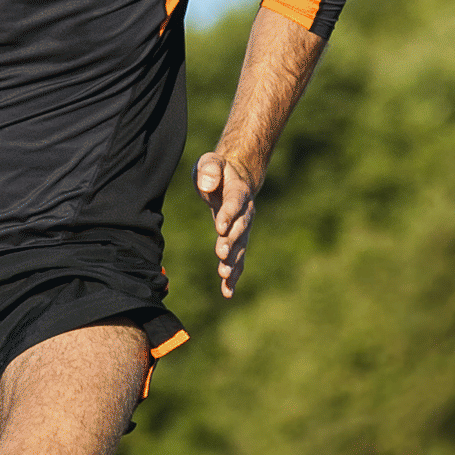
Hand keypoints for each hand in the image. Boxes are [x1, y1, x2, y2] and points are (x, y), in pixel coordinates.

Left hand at [196, 149, 259, 298]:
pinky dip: (233, 276)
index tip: (220, 226)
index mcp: (239, 191)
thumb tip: (208, 186)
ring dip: (233, 262)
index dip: (228, 214)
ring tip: (224, 276)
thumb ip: (209, 170)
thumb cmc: (217, 169)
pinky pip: (238, 260)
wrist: (235, 177)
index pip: (234, 203)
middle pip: (240, 229)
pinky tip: (227, 292)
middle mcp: (246, 213)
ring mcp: (244, 228)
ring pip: (240, 248)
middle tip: (221, 254)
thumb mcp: (210, 162)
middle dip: (231, 242)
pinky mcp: (238, 240)